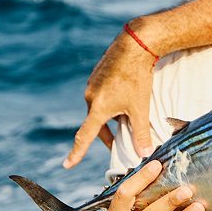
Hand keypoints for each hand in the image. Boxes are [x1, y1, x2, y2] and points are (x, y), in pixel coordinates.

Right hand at [64, 30, 156, 168]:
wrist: (135, 44)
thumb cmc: (138, 78)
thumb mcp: (140, 108)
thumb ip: (141, 132)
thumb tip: (144, 154)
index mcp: (98, 108)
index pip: (84, 136)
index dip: (76, 152)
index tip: (67, 165)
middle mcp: (90, 97)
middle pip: (95, 123)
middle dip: (106, 134)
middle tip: (119, 142)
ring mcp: (92, 84)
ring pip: (99, 108)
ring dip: (110, 117)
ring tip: (127, 116)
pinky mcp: (97, 74)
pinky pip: (101, 94)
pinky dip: (111, 102)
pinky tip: (125, 95)